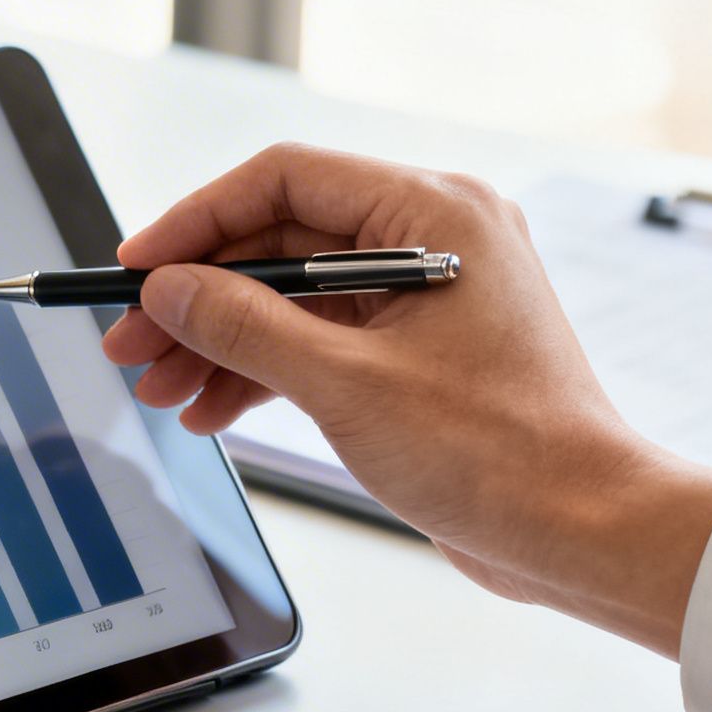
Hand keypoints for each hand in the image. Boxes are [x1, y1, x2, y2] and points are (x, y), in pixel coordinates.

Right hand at [101, 143, 711, 656]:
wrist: (580, 530)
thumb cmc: (500, 455)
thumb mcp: (345, 385)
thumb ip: (245, 327)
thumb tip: (170, 290)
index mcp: (433, 213)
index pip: (286, 180)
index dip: (198, 220)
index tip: (137, 267)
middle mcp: (433, 237)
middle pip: (281, 242)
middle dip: (198, 297)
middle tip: (131, 341)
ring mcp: (428, 295)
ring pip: (293, 297)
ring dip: (221, 341)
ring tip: (162, 389)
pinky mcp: (420, 351)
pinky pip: (321, 339)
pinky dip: (264, 370)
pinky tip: (214, 408)